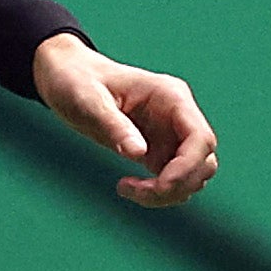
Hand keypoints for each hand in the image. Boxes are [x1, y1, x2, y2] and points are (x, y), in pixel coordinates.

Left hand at [33, 32, 221, 205]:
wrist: (68, 77)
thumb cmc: (78, 81)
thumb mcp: (90, 101)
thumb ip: (115, 126)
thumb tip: (139, 154)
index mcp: (170, 96)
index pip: (200, 137)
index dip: (187, 167)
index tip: (159, 186)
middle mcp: (177, 115)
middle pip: (202, 161)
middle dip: (177, 185)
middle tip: (138, 191)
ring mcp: (170, 134)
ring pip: (193, 175)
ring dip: (169, 192)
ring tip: (129, 189)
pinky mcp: (158, 150)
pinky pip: (173, 179)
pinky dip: (159, 193)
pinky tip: (130, 187)